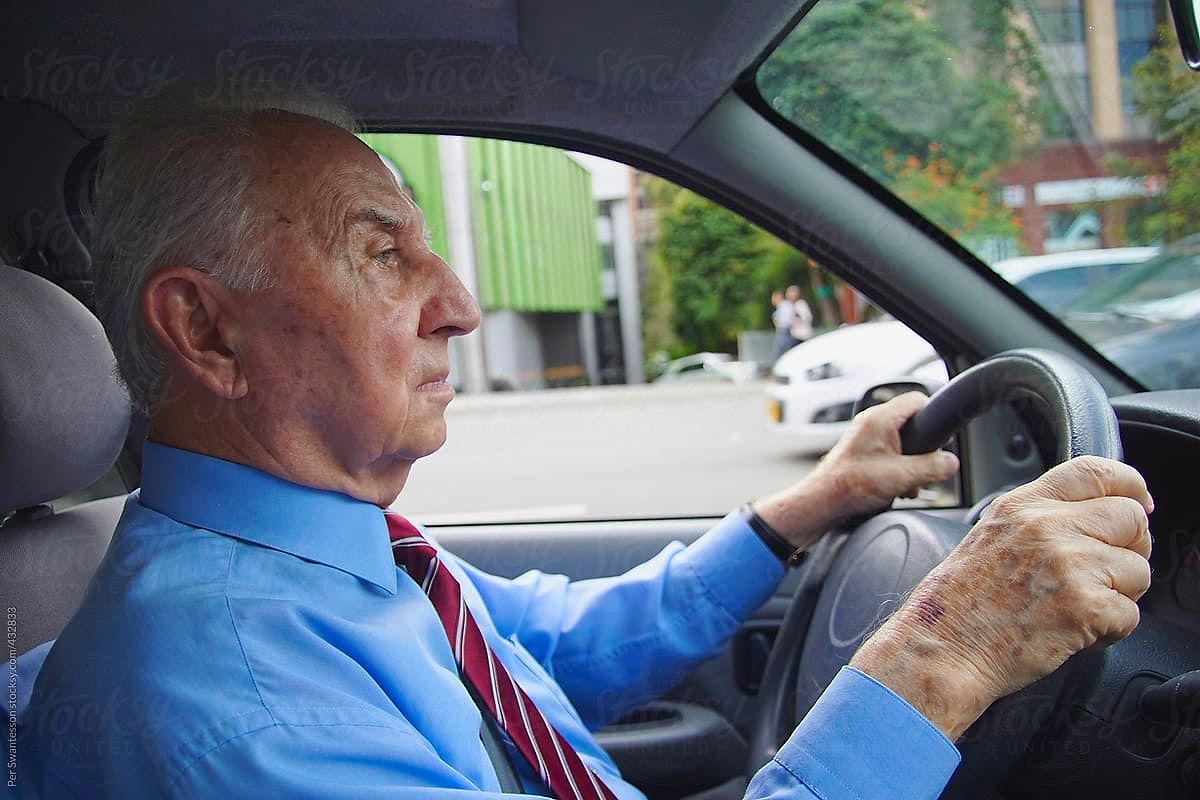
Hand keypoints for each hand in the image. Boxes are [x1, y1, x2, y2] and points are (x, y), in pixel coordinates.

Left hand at [754, 391, 958, 548]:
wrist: (823, 501)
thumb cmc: (852, 485)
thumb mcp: (902, 476)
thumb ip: (932, 467)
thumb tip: (951, 463)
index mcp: (880, 418)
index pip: (918, 400)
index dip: (934, 417)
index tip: (941, 439)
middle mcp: (871, 422)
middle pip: (912, 423)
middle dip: (924, 449)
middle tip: (925, 468)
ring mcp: (865, 436)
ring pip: (902, 442)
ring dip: (911, 464)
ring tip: (908, 484)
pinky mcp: (862, 452)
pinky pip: (890, 453)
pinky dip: (898, 469)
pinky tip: (898, 488)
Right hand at [850, 456, 1153, 739]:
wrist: (940, 649)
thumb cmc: (958, 604)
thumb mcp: (991, 536)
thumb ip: (1040, 520)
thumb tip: (1095, 520)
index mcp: (1023, 505)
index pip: (1097, 471)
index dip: (1131, 486)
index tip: (1140, 504)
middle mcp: (1047, 526)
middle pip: (1131, 519)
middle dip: (1130, 549)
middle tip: (1105, 575)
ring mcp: (1068, 564)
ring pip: (1138, 571)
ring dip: (1119, 596)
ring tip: (1077, 609)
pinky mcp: (1083, 606)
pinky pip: (1130, 615)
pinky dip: (1110, 632)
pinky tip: (1073, 633)